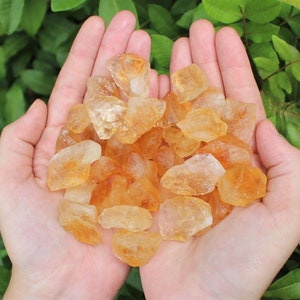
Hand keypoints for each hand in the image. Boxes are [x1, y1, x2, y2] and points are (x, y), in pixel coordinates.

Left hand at [0, 11, 156, 299]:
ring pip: (132, 109)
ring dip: (141, 76)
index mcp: (63, 141)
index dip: (87, 55)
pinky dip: (159, 112)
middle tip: (133, 22)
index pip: (76, 88)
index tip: (100, 23)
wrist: (64, 280)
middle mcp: (95, 143)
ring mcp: (121, 157)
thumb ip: (14, 141)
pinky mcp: (141, 175)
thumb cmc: (31, 238)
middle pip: (107, 91)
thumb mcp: (4, 184)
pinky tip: (167, 86)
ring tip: (152, 44)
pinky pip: (151, 140)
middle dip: (118, 55)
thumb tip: (37, 104)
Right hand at [140, 20, 299, 299]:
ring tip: (170, 46)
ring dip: (174, 79)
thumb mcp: (287, 215)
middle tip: (195, 29)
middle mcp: (208, 156)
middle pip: (205, 100)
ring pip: (175, 112)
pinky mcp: (151, 177)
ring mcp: (176, 164)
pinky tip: (143, 84)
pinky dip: (146, 110)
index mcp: (240, 159)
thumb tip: (264, 125)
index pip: (237, 103)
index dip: (232, 68)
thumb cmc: (242, 264)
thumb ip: (290, 169)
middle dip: (203, 63)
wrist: (195, 299)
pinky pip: (147, 137)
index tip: (223, 35)